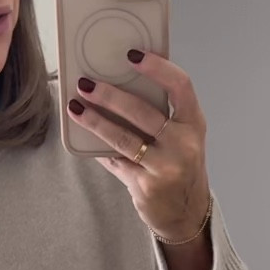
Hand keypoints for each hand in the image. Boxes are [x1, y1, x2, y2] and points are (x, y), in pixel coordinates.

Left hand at [68, 49, 211, 242]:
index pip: (180, 86)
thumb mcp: (182, 137)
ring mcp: (166, 167)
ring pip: (123, 138)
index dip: (157, 67)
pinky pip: (115, 161)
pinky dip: (99, 150)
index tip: (132, 55)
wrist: (186, 214)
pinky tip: (84, 138)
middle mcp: (184, 144)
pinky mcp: (146, 185)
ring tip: (76, 107)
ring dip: (95, 121)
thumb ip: (160, 115)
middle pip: (143, 112)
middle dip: (110, 96)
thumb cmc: (180, 167)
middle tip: (86, 84)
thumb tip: (118, 83)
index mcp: (194, 123)